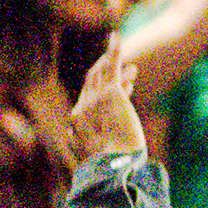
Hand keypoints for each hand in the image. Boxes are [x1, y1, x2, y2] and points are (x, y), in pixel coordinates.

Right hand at [70, 31, 144, 160]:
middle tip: (129, 71)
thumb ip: (99, 150)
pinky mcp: (109, 94)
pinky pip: (110, 66)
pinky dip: (113, 51)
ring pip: (100, 73)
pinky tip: (117, 38)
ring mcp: (94, 100)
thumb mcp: (103, 160)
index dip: (106, 92)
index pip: (89, 100)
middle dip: (107, 75)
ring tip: (128, 62)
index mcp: (79, 124)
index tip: (127, 88)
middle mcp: (83, 109)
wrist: (114, 167)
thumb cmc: (112, 170)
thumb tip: (103, 154)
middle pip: (92, 84)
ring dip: (111, 62)